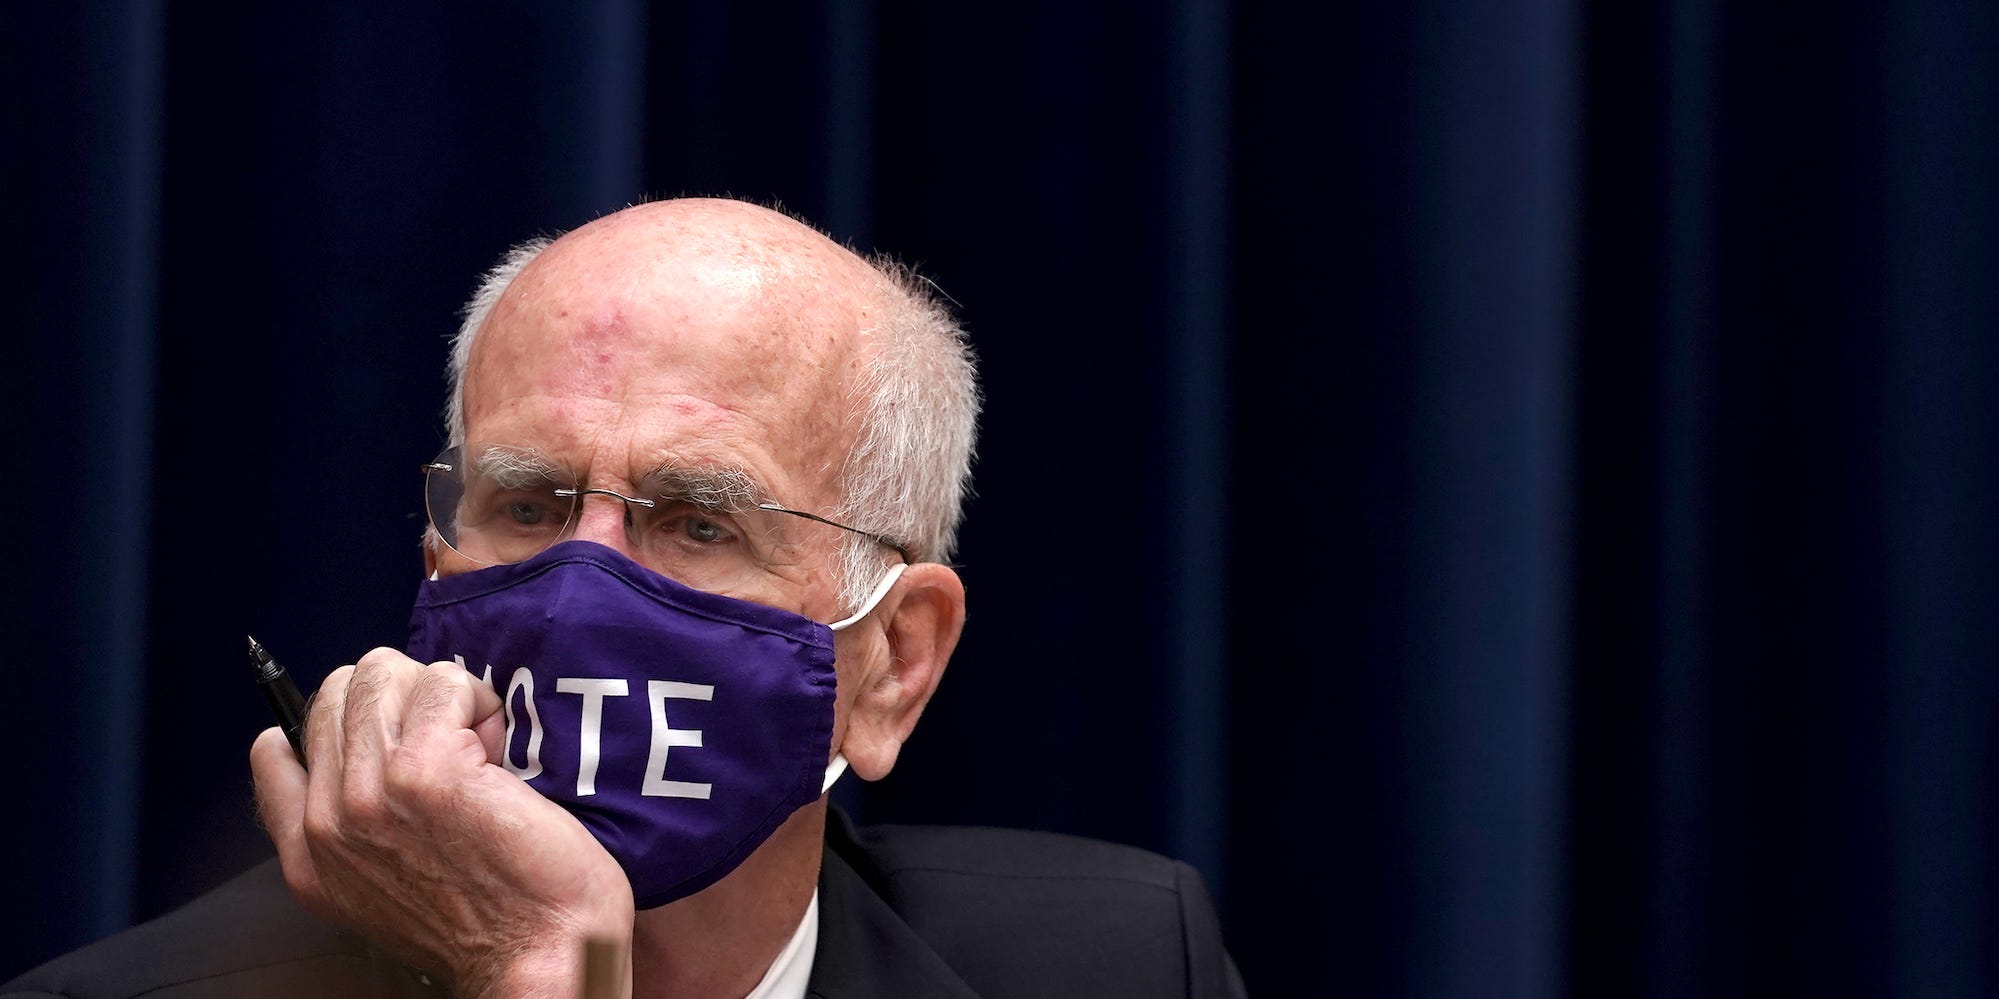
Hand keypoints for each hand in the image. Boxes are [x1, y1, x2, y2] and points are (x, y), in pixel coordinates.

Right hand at [251, 647, 634, 997]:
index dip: (346, 724)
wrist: (539, 952)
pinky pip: (443, 683)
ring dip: (442, 697)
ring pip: (382, 673)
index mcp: (308, 855)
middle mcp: (325, 823)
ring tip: (477, 751)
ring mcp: (367, 792)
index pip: (276, 749)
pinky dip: (478, 701)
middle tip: (451, 748)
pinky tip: (496, 752)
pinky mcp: (422, 768)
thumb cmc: (490, 916)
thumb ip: (351, 825)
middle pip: (338, 691)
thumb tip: (359, 750)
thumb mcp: (384, 886)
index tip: (396, 741)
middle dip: (403, 699)